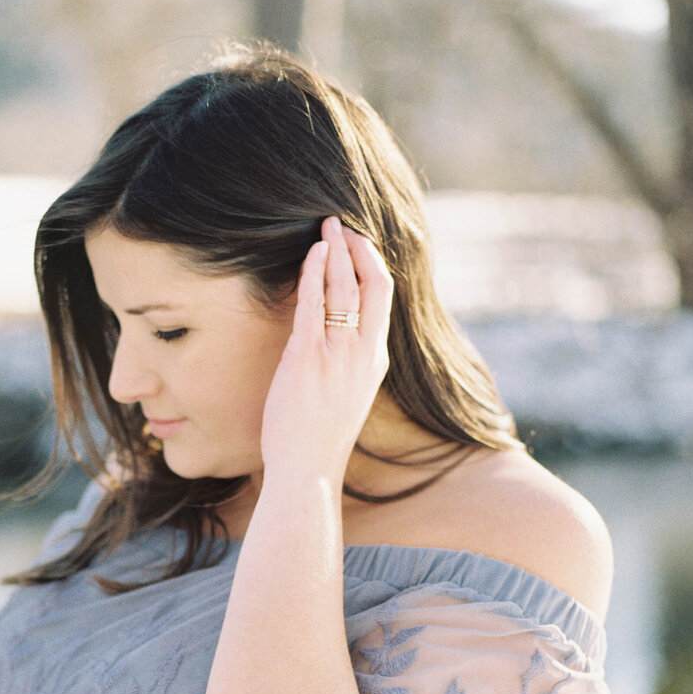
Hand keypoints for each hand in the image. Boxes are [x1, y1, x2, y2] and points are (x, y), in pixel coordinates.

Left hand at [258, 214, 393, 482]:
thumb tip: (336, 343)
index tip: (358, 244)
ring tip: (325, 227)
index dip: (373, 265)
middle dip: (358, 248)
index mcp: (375, 360)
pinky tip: (310, 254)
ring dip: (335, 251)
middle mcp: (363, 352)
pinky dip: (313, 273)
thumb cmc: (318, 439)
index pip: (384, 300)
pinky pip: (314, 303)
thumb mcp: (346, 395)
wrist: (308, 469)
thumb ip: (348, 365)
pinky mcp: (308, 357)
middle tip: (341, 224)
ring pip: (345, 287)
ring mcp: (338, 354)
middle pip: (374, 284)